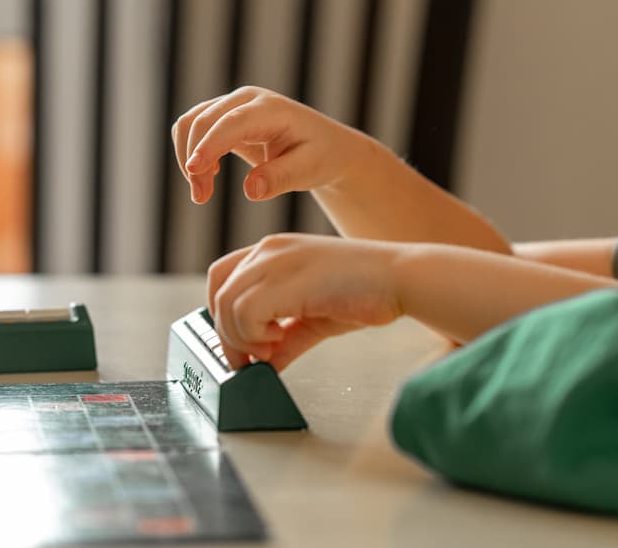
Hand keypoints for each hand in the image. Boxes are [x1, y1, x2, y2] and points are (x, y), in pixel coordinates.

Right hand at [172, 86, 360, 205]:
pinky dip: (191, 151)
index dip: (210, 144)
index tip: (194, 170)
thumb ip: (280, 178)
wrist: (324, 145)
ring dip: (187, 157)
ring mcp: (233, 104)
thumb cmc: (319, 156)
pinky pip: (193, 127)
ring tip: (203, 192)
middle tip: (201, 198)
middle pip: (203, 121)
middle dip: (194, 160)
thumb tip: (250, 190)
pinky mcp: (223, 116)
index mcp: (271, 110)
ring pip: (191, 122)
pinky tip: (209, 173)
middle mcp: (247, 100)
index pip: (231, 123)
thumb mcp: (308, 170)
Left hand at [207, 234, 403, 369]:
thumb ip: (284, 338)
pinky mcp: (287, 278)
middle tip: (251, 359)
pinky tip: (279, 341)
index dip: (222, 313)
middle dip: (227, 333)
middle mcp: (269, 250)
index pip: (222, 276)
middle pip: (218, 291)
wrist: (399, 279)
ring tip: (272, 348)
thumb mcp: (312, 318)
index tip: (242, 344)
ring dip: (243, 337)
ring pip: (227, 304)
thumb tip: (264, 367)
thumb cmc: (365, 292)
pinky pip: (245, 312)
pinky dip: (254, 336)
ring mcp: (276, 260)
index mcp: (274, 251)